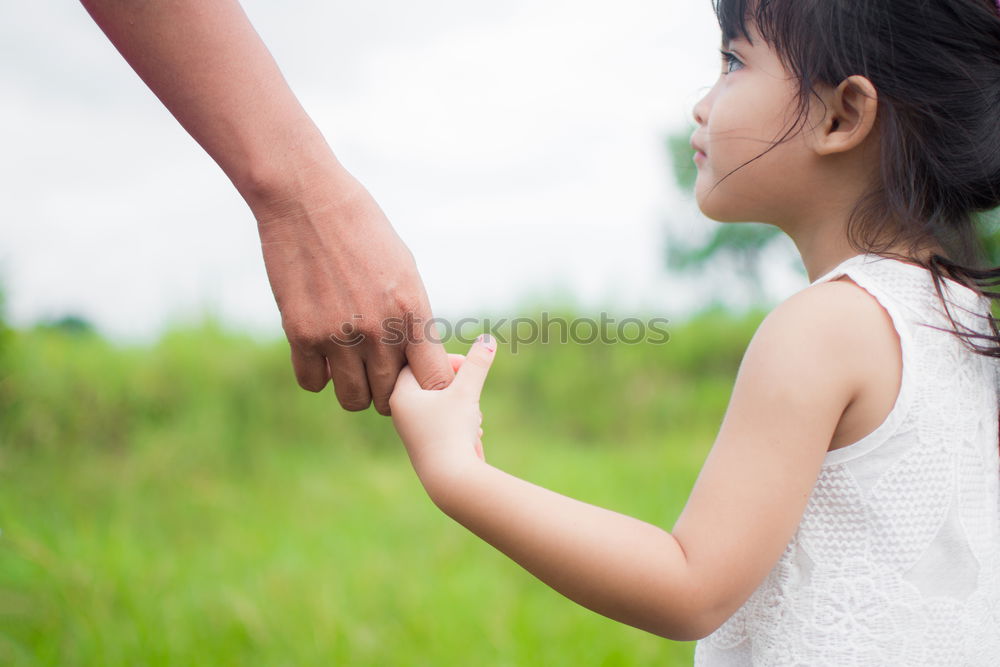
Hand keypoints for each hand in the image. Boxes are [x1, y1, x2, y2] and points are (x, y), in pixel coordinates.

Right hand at [253, 163, 454, 414]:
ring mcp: (339, 335)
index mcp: (412, 310)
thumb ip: (413, 317)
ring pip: (353, 398)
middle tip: (375, 369)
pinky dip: (318, 374)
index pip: (434, 380)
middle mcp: (379, 329)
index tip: (415, 380)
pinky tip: (320, 353)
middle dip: (386, 390)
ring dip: (353, 388)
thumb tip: (420, 360)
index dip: (427, 388)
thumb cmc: (362, 229)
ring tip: (349, 366)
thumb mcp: (404, 270)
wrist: (308, 200)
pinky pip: (313, 383)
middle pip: (390, 396)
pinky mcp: (301, 334)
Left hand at [389, 335, 496, 491]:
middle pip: (429, 381)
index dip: (444, 361)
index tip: (465, 367)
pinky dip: (459, 421)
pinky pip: (441, 421)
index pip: (416, 361)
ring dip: (461, 403)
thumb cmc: (452, 432)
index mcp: (400, 394)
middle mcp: (400, 412)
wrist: (451, 480)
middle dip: (456, 383)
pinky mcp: (425, 444)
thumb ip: (477, 364)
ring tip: (473, 416)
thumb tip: (489, 338)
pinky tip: (474, 432)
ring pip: (438, 402)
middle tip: (470, 390)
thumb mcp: (466, 392)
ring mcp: (412, 430)